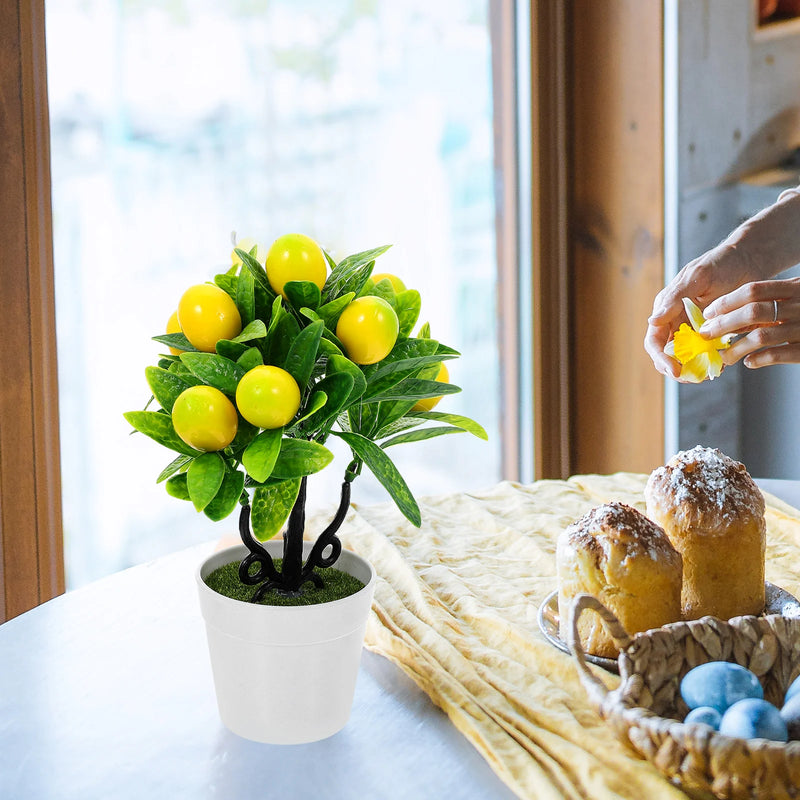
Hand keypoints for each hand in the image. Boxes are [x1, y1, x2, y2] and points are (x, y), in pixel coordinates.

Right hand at [644, 242, 753, 379]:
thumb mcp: (697, 277)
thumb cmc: (721, 263)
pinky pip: (708, 354)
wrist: (750, 259)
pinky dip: (712, 362)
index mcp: (667, 309)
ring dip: (694, 369)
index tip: (674, 369)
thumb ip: (674, 300)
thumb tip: (652, 321)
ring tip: (708, 372)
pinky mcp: (714, 332)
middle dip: (676, 369)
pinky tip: (722, 364)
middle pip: (667, 355)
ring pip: (686, 359)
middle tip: (693, 377)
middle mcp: (677, 322)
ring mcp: (695, 329)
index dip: (661, 358)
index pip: (654, 341)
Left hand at [698, 277, 799, 367]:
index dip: (727, 301)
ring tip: (724, 356)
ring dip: (736, 347)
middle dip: (723, 324)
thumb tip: (731, 314)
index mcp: (797, 288)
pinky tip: (749, 363)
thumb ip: (774, 301)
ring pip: (761, 336)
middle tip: (706, 334)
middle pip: (753, 311)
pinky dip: (759, 359)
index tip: (708, 313)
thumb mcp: (798, 298)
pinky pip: (778, 354)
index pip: (754, 290)